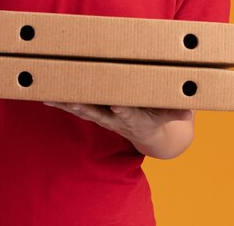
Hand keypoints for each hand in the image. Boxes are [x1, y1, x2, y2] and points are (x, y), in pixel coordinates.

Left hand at [43, 102, 193, 155]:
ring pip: (84, 109)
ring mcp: (104, 117)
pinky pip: (77, 106)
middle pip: (99, 113)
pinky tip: (46, 97)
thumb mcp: (173, 114)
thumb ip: (178, 110)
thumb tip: (187, 108)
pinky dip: (63, 102)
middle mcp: (116, 119)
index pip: (130, 115)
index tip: (118, 107)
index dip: (124, 111)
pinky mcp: (97, 112)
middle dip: (86, 107)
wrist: (154, 136)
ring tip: (53, 97)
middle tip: (74, 101)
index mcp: (136, 119)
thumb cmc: (163, 117)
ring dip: (68, 104)